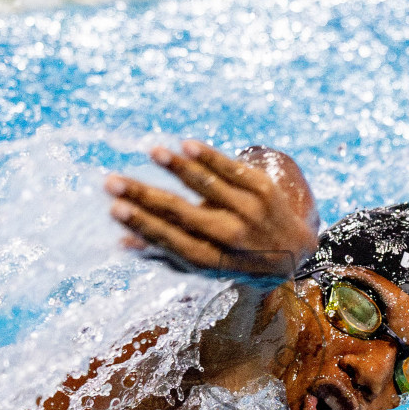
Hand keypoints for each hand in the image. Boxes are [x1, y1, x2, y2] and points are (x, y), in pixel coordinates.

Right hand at [104, 141, 319, 278]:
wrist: (295, 253)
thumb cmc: (236, 259)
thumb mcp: (205, 265)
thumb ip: (165, 254)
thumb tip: (121, 244)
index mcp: (212, 261)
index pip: (171, 241)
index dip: (143, 226)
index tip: (114, 209)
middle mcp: (231, 238)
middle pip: (182, 214)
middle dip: (146, 197)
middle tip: (113, 182)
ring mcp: (250, 212)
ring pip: (209, 187)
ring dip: (179, 168)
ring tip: (152, 151)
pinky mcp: (264, 189)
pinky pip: (233, 170)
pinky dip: (210, 158)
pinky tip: (186, 144)